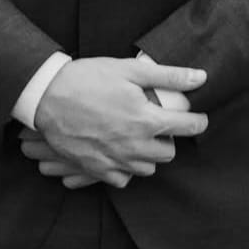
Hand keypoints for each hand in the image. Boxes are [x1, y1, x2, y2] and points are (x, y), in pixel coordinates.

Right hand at [33, 57, 207, 188]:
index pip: (187, 127)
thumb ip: (169, 76)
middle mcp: (134, 146)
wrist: (48, 97)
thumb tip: (200, 77)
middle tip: (160, 122)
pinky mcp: (96, 170)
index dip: (199, 122)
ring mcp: (114, 161)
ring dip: (150, 154)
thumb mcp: (131, 69)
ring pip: (148, 168)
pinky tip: (121, 149)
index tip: (200, 118)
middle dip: (170, 138)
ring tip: (140, 135)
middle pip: (169, 153)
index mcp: (146, 120)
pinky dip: (127, 168)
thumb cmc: (89, 78)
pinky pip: (123, 179)